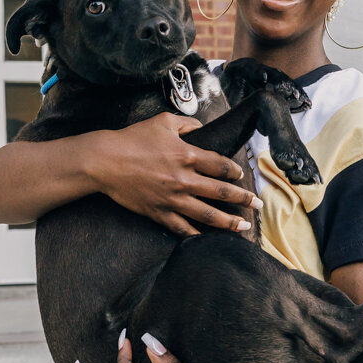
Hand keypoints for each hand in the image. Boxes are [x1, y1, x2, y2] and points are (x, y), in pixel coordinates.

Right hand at [84, 113, 260, 236]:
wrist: (105, 161)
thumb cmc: (133, 139)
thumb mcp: (163, 122)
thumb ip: (187, 124)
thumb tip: (201, 127)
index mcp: (187, 155)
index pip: (221, 166)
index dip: (235, 171)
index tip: (241, 175)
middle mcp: (184, 179)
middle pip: (222, 192)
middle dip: (243, 199)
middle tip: (258, 204)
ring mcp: (172, 199)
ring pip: (208, 215)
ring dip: (229, 222)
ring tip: (243, 227)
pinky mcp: (159, 213)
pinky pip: (182, 228)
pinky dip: (196, 236)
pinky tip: (208, 240)